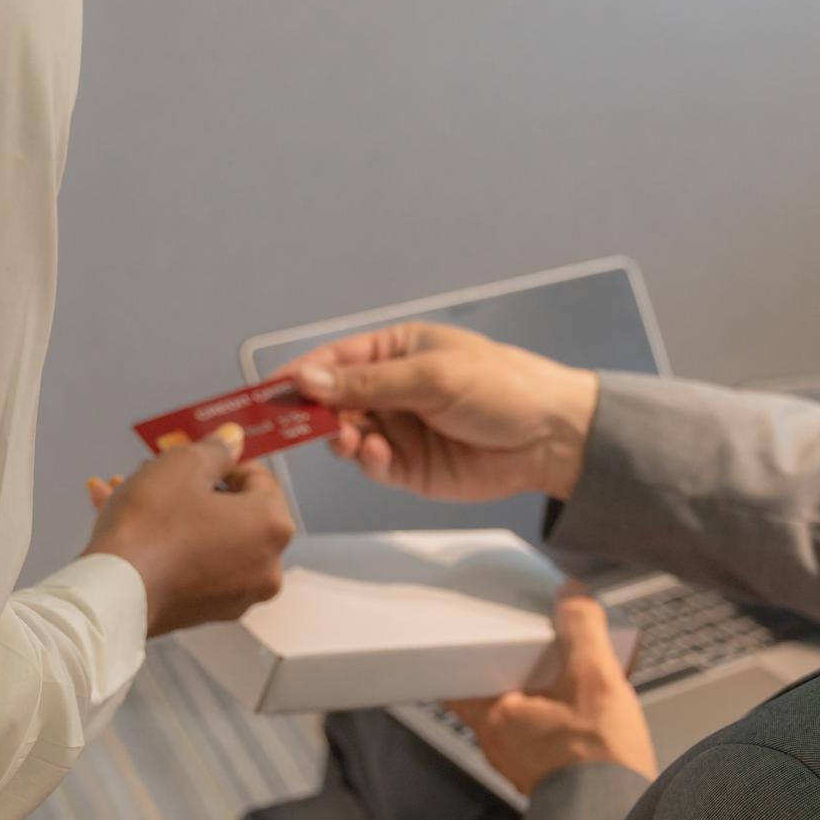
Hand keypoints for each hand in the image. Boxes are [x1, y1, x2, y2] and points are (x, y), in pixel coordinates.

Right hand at [83, 425, 296, 636]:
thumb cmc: (154, 523)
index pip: (259, 479)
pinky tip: (121, 522)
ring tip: (121, 489)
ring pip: (205, 537)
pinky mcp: (205, 612)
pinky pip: (192, 565)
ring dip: (168, 511)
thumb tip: (234, 439)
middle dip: (188, 487)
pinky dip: (166, 543)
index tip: (189, 457)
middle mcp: (266, 566)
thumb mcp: (183, 465)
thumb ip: (216, 449)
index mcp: (272, 527)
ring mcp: (237, 595)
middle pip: (231, 511)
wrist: (114, 595)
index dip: (221, 462)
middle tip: (151, 470)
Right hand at [282, 322, 599, 503]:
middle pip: (332, 401)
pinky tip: (377, 456)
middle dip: (313, 413)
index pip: (335, 360)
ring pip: (346, 436)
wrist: (552, 437)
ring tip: (348, 440)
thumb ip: (368, 383)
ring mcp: (398, 430)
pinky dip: (368, 461)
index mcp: (395, 350)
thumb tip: (308, 381)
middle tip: (295, 425)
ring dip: (340, 438)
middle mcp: (390, 389)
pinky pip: (372, 465)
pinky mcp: (409, 468)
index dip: (300, 374)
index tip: (268, 391)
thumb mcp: (432, 375)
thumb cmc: (500, 387)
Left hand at [447, 585, 655, 795]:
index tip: (462, 637)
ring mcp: (520, 764)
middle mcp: (499, 744)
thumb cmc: (598, 757)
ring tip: (554, 670)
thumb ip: (581, 628)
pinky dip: (548, 717)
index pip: (455, 681)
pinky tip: (576, 706)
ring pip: (514, 718)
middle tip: (518, 644)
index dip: (458, 657)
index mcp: (496, 717)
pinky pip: (537, 738)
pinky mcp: (547, 777)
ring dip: (528, 695)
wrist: (618, 818)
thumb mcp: (595, 676)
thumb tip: (570, 592)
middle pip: (486, 697)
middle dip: (502, 670)